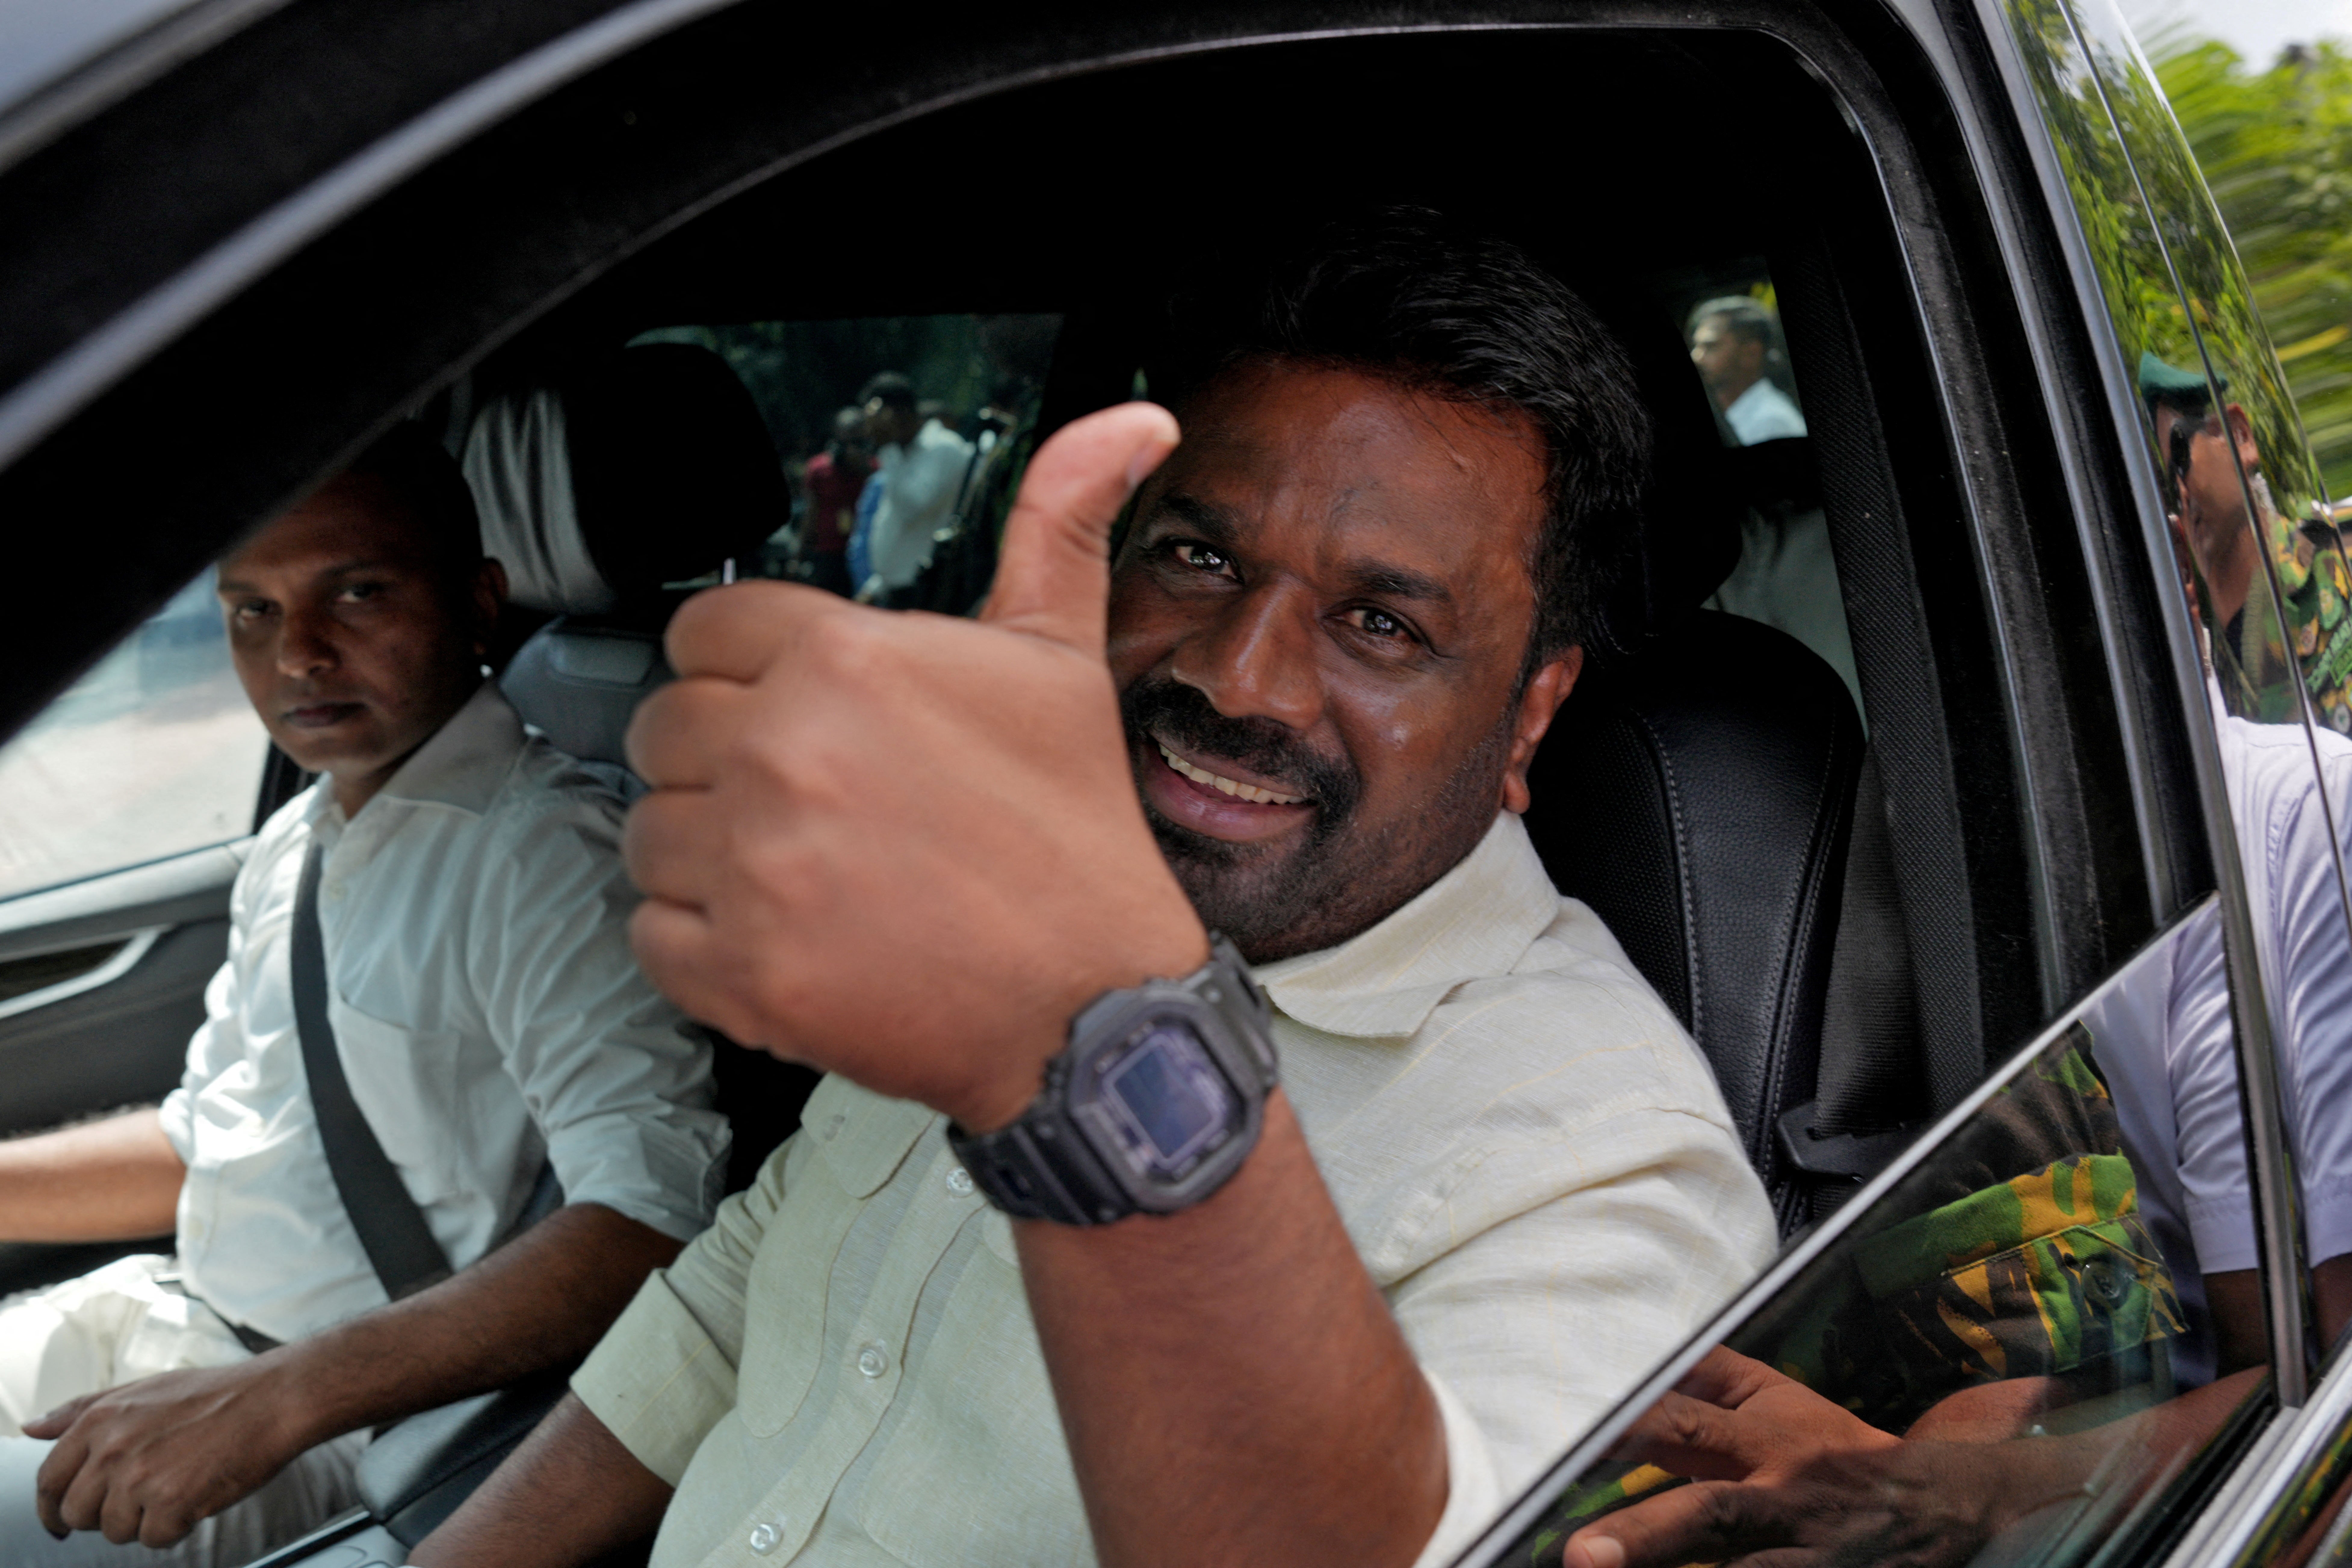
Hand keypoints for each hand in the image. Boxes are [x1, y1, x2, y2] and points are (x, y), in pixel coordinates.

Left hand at [27, 1360, 308, 1546]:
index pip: (48, 1479)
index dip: (51, 1506)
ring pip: (115, 1531)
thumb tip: (32, 1428)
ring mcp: (141, 1478)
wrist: (273, 1399)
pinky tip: (194, 1498)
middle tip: (137, 1500)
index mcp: (100, 1420)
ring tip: (175, 1489)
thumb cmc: (214, 1393)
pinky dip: (174, 1528)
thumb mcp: (141, 1390)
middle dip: (103, 1515)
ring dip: (143, 1520)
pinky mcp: (171, 1504)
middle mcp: (112, 1450)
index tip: (61, 1518)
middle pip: (76, 1514)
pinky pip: (153, 1539)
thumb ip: (81, 1409)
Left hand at [625, 404, 1203, 1131]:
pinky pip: (650, 936)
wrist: (1096, 1005)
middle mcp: (783, 750)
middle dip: (720, 764)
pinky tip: (786, 937)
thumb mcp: (1062, 658)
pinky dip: (701, 944)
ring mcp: (754, 863)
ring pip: (647, 836)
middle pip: (661, 730)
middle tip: (806, 806)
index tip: (785, 714)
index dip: (738, 671)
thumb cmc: (1075, 836)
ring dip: (707, 857)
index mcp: (845, 661)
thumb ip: (1058, 523)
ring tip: (802, 876)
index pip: (701, 631)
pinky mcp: (739, 967)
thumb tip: (1127, 421)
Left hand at [1563, 1348, 2005, 1567]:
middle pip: (1709, 1516)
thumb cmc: (1842, 1451)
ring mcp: (1811, 1557)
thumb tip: (1647, 1362)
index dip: (1628, 1435)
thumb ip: (1715, 1380)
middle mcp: (1784, 1499)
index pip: (1684, 1428)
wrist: (1948, 1505)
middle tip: (1581, 1557)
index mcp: (1768, 1441)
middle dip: (1645, 1538)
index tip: (1572, 1444)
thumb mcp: (1783, 1403)